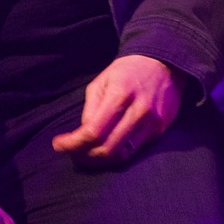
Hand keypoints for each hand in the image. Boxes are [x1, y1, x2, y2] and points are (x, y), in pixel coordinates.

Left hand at [51, 54, 184, 162]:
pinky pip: (135, 150)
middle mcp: (139, 111)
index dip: (73, 143)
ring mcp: (153, 123)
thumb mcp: (102, 81)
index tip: (58, 145)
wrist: (164, 64)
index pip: (94, 131)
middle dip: (85, 156)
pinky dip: (117, 152)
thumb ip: (91, 108)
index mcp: (121, 94)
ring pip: (122, 155)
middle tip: (72, 153)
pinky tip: (107, 146)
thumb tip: (83, 136)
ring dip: (100, 160)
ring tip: (87, 154)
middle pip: (108, 149)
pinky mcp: (160, 130)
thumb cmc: (128, 71)